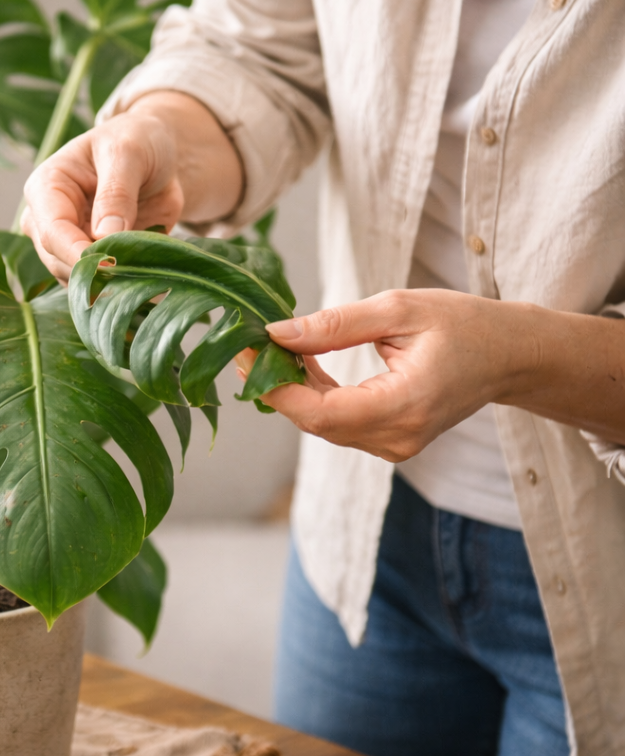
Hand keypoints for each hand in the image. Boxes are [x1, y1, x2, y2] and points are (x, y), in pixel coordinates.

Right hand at [21, 91, 242, 280]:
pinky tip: (148, 290)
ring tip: (146, 287)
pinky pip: (100, 285)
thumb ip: (116, 193)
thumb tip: (104, 237)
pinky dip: (122, 290)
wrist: (155, 153)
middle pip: (59, 262)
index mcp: (47, 187)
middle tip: (136, 282)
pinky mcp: (91, 260)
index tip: (112, 267)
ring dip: (109, 286)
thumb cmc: (136, 140)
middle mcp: (48, 220)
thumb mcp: (128, 153)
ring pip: (77, 280)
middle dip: (95, 274)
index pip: (52, 232)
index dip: (78, 254)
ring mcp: (68, 243)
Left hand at [236, 289, 523, 461]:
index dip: (275, 387)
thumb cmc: (463, 324)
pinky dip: (314, 395)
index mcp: (404, 405)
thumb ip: (336, 325)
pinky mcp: (390, 442)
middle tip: (252, 343)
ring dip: (293, 388)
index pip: (319, 412)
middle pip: (314, 421)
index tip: (246, 353)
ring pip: (322, 424)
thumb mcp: (399, 309)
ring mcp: (394, 446)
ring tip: (277, 347)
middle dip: (277, 384)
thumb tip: (278, 333)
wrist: (509, 356)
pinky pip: (338, 423)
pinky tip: (304, 363)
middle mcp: (397, 437)